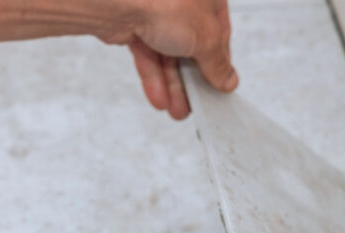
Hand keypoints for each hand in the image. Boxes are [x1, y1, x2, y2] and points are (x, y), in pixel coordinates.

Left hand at [101, 0, 237, 119]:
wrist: (117, 1)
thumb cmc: (163, 1)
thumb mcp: (205, 39)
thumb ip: (218, 63)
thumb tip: (228, 79)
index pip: (219, 32)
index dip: (219, 61)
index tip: (218, 83)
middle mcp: (182, 0)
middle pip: (192, 47)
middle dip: (193, 80)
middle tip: (197, 101)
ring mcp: (156, 11)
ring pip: (169, 54)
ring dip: (173, 85)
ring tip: (177, 109)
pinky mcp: (134, 23)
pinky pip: (148, 55)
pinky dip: (154, 77)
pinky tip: (160, 97)